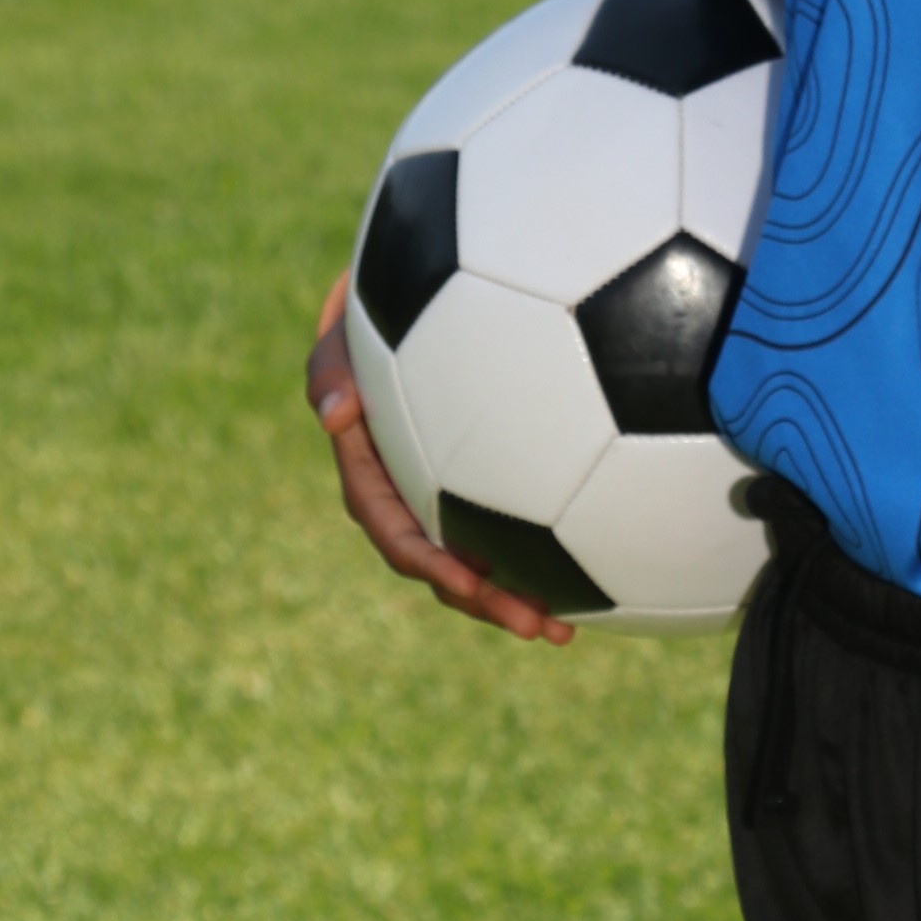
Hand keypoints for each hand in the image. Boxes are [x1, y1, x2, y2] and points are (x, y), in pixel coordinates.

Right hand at [305, 269, 577, 647]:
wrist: (423, 290)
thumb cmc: (383, 306)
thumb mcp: (347, 328)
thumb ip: (331, 366)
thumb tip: (332, 412)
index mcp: (371, 472)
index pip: (395, 531)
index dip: (430, 564)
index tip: (470, 584)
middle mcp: (406, 495)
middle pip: (441, 566)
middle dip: (485, 603)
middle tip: (540, 627)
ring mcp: (443, 495)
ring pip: (475, 562)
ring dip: (514, 600)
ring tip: (565, 630)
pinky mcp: (483, 485)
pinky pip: (508, 532)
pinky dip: (541, 560)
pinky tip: (589, 582)